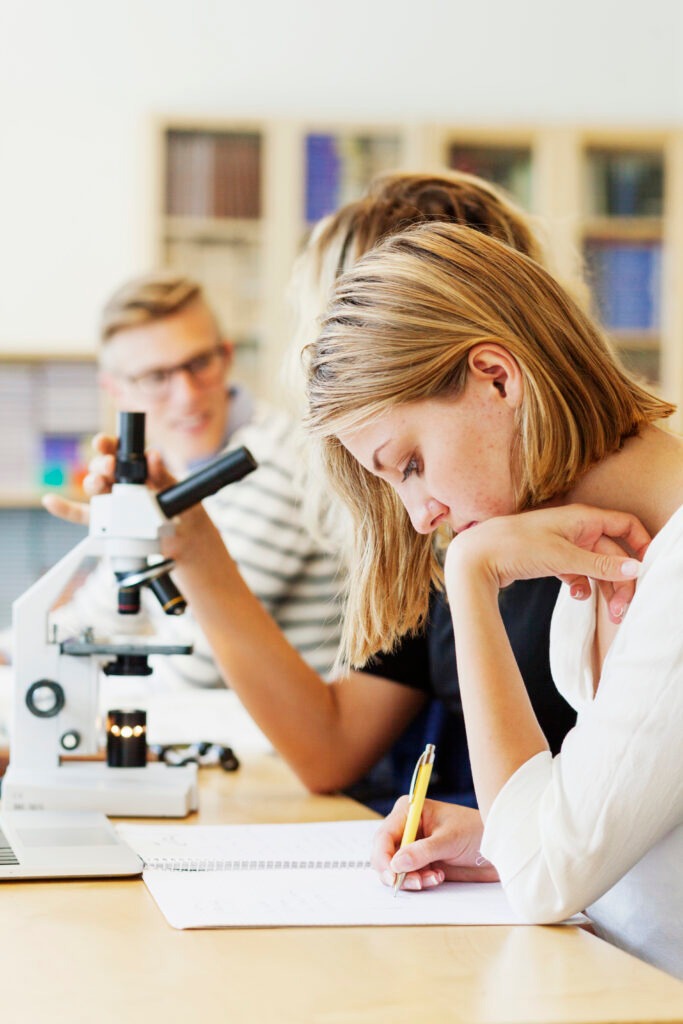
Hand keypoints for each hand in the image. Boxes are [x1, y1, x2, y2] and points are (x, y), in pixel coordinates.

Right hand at [42, 433, 175, 526]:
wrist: (185, 539)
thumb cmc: (182, 509)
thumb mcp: (177, 490)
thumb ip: (163, 475)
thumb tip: (153, 455)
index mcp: (137, 469)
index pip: (118, 452)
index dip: (108, 444)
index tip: (103, 442)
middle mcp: (120, 482)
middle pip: (102, 469)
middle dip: (101, 465)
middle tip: (109, 466)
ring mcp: (111, 502)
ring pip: (94, 489)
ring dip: (91, 483)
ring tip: (97, 484)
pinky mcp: (106, 522)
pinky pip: (81, 515)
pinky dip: (64, 508)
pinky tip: (52, 501)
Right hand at [371, 797, 498, 890]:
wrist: (498, 847)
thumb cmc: (477, 832)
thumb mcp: (449, 840)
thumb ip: (422, 852)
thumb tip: (396, 864)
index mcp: (409, 811)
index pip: (384, 836)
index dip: (384, 857)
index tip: (392, 875)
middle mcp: (407, 827)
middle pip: (385, 855)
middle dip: (397, 871)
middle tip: (417, 882)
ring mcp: (413, 845)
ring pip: (396, 869)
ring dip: (412, 878)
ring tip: (435, 878)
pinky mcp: (422, 862)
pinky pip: (409, 876)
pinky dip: (421, 881)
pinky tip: (438, 877)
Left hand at [446, 504, 650, 624]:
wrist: (475, 557)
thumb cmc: (515, 547)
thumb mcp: (562, 556)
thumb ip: (600, 565)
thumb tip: (636, 568)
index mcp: (582, 518)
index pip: (624, 525)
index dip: (641, 544)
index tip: (648, 569)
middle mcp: (574, 528)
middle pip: (612, 552)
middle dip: (621, 580)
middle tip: (622, 610)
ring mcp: (562, 544)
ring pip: (595, 565)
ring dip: (604, 587)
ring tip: (608, 613)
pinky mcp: (549, 559)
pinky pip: (576, 572)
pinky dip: (581, 584)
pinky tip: (576, 595)